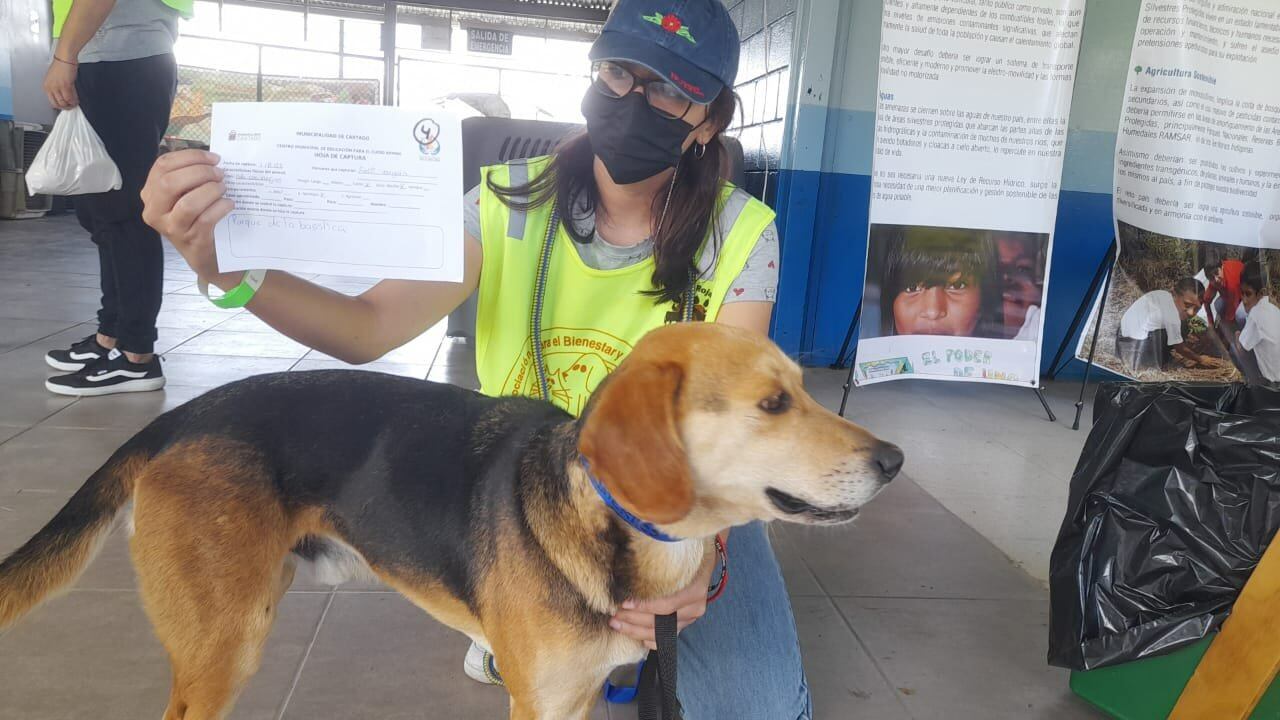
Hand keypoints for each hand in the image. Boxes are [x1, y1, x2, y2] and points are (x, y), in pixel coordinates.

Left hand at [43, 58, 78, 109]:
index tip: (66, 106)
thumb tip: (63, 97)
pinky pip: (70, 97)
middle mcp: (50, 87)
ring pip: (64, 102)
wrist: (65, 58)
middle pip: (58, 104)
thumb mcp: (55, 79)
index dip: (60, 106)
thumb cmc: (61, 66)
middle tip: (72, 106)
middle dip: (66, 107)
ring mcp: (57, 87)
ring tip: (75, 103)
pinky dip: (74, 100)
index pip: (52, 102)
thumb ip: (57, 88)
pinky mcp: (65, 85)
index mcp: (46, 86)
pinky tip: (77, 100)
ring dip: (71, 104)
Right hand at [141, 150, 237, 283]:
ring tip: (223, 188)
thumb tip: (212, 159)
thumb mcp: (185, 196)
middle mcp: (154, 211)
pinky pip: (205, 219)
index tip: (213, 158)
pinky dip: (220, 207)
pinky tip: (229, 204)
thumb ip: (190, 177)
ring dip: (210, 191)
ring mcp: (171, 228)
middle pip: (170, 182)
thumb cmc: (197, 219)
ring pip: (187, 203)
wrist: (206, 255)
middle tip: (219, 173)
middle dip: (199, 172)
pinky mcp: (190, 240)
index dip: (190, 157)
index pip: (163, 165)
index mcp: (151, 194)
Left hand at [610, 546, 716, 650]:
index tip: (623, 603)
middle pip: (661, 620)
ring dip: (636, 631)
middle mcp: (695, 606)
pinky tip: (635, 636)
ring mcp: (691, 617)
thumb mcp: (674, 552)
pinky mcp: (686, 623)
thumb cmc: (684, 554)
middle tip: (613, 615)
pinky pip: (667, 638)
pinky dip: (650, 640)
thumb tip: (627, 552)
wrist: (702, 560)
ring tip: (617, 624)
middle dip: (633, 619)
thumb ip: (655, 558)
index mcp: (694, 588)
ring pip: (662, 633)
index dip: (643, 606)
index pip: (666, 604)